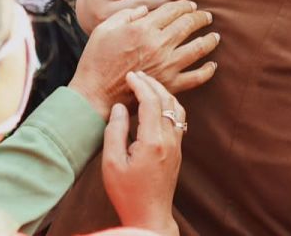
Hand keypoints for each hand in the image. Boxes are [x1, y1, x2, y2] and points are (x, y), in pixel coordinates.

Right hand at [69, 0, 218, 115]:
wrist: (95, 95)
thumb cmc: (96, 60)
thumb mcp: (104, 28)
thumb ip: (126, 14)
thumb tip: (145, 8)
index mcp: (143, 28)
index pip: (172, 9)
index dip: (183, 4)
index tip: (188, 4)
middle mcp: (159, 45)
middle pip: (188, 24)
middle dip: (200, 17)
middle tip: (205, 16)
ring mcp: (167, 66)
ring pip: (197, 48)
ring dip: (209, 40)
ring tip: (215, 36)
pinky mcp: (169, 85)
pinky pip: (196, 77)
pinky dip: (207, 70)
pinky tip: (212, 65)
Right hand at [76, 0, 193, 32]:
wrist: (88, 11)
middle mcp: (106, 9)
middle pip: (141, 2)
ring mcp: (114, 27)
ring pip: (145, 19)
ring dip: (169, 12)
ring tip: (190, 5)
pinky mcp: (121, 39)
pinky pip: (145, 32)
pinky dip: (163, 26)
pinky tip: (181, 21)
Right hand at [102, 72, 182, 235]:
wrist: (149, 215)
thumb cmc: (126, 192)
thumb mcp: (111, 163)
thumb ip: (115, 132)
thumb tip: (119, 107)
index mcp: (153, 141)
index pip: (151, 102)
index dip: (140, 85)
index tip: (130, 75)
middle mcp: (169, 140)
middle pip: (167, 100)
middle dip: (153, 83)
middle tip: (138, 74)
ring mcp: (176, 145)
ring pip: (177, 108)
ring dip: (164, 92)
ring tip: (148, 84)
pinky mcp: (178, 150)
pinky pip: (178, 119)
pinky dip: (169, 104)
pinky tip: (157, 104)